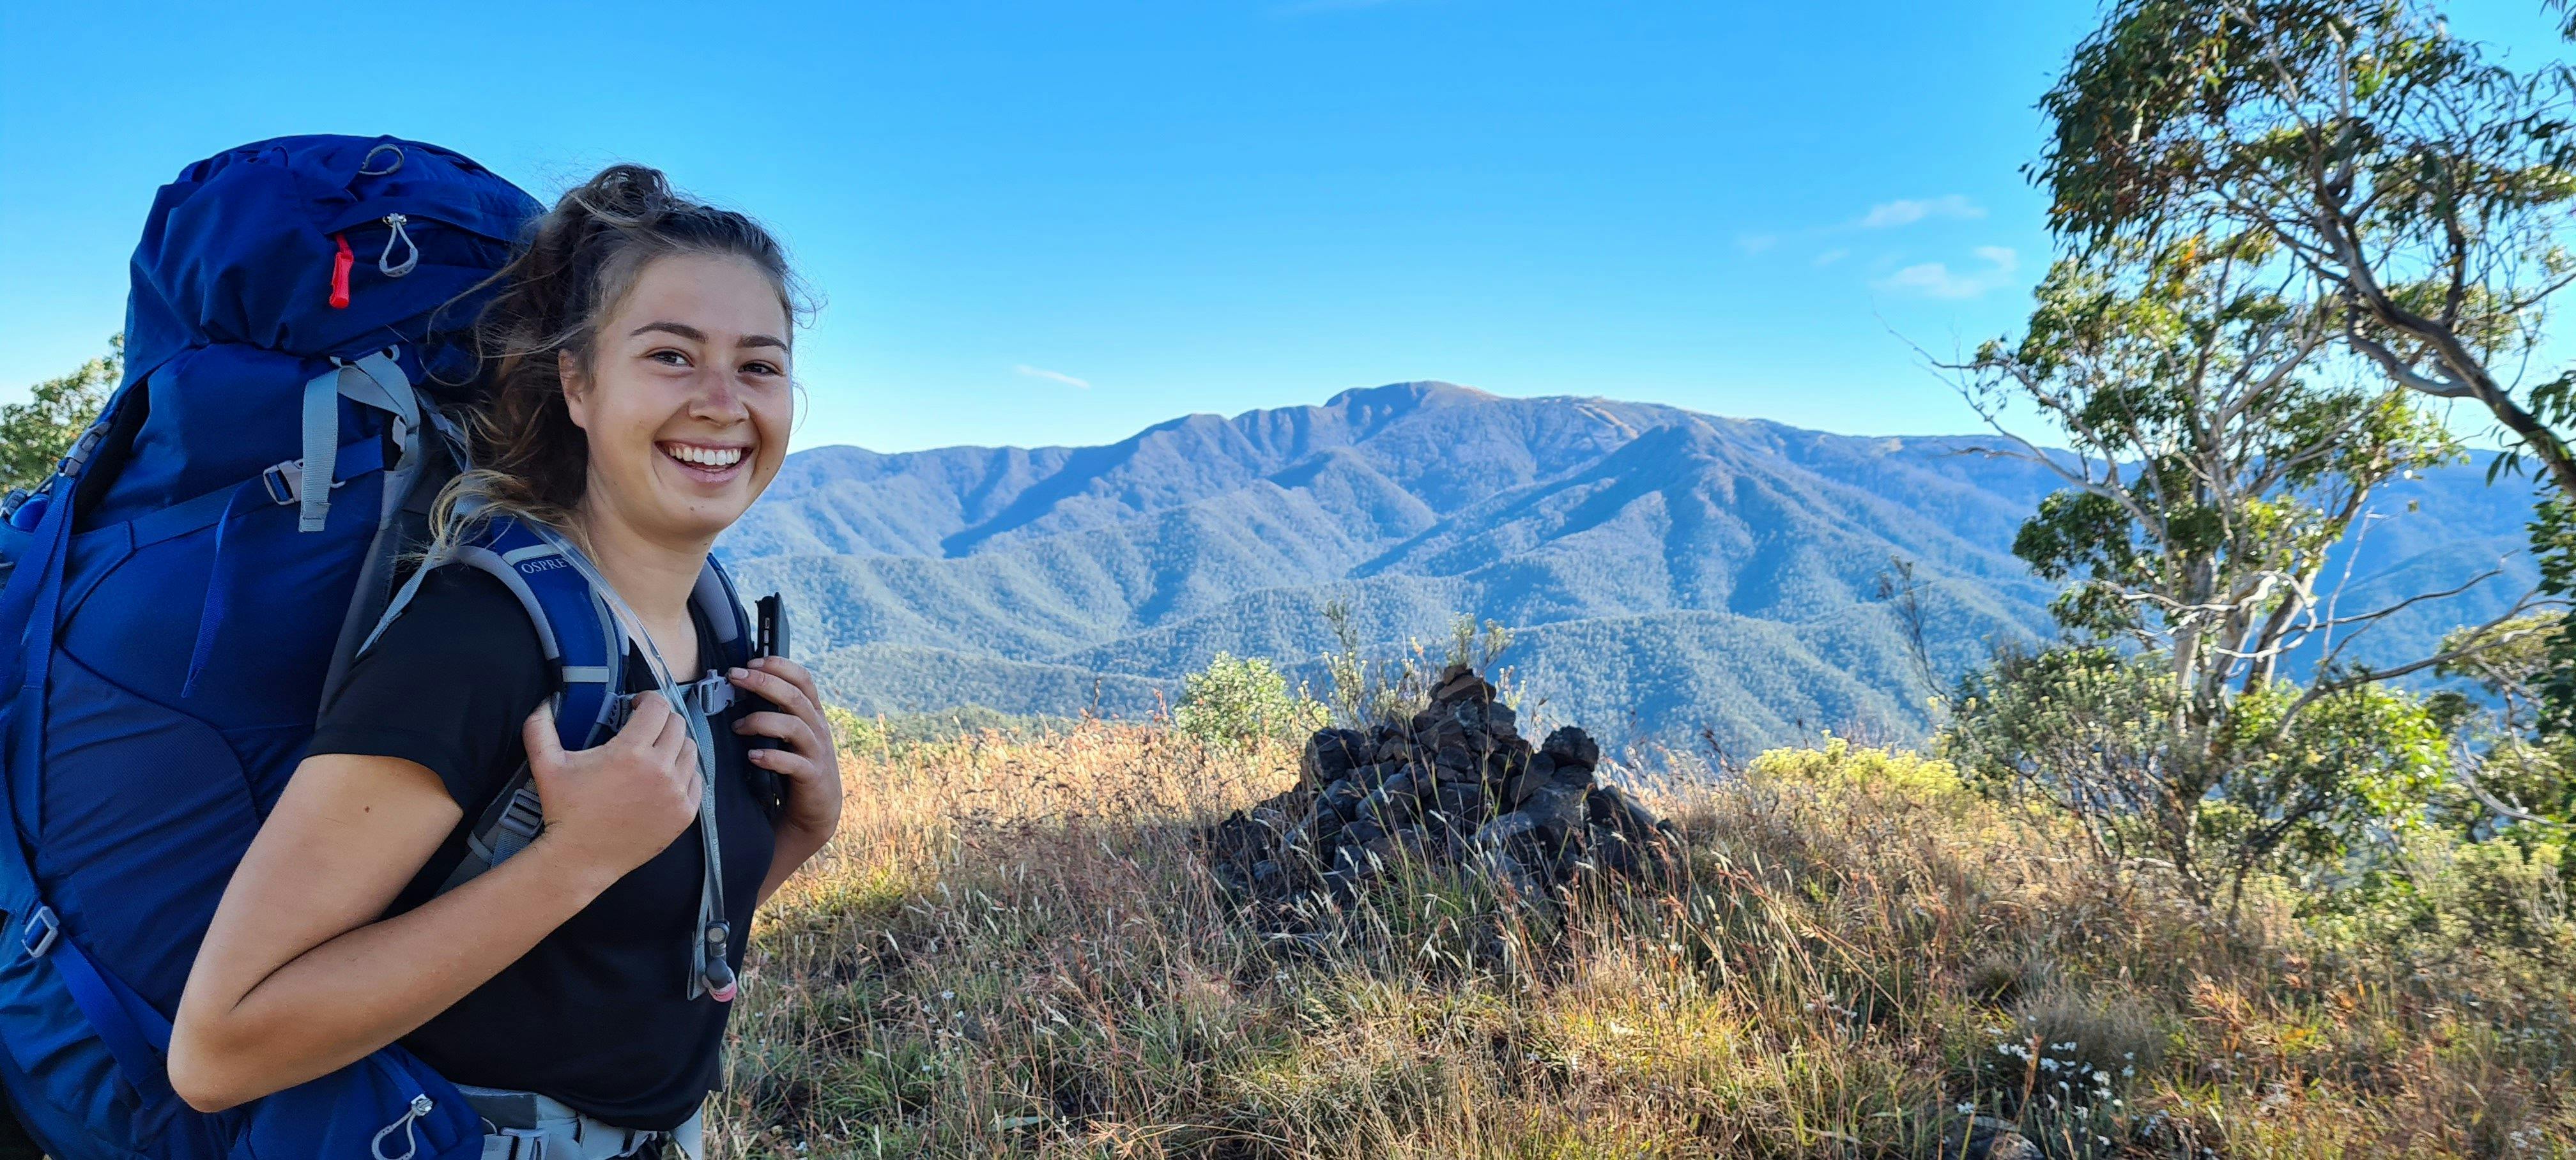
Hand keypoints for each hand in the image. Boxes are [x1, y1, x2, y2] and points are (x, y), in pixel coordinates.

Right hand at [522, 696, 702, 881]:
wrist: (580, 858)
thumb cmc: (565, 810)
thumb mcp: (546, 765)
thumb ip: (540, 728)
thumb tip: (545, 702)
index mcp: (631, 752)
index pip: (658, 707)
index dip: (647, 700)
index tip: (636, 706)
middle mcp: (661, 769)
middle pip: (677, 725)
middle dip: (661, 720)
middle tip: (645, 727)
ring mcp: (676, 793)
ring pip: (690, 751)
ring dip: (674, 744)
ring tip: (655, 751)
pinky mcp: (684, 814)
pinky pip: (696, 780)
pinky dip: (684, 773)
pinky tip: (665, 776)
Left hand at [727, 656, 843, 842]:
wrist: (816, 810)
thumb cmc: (794, 767)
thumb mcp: (790, 736)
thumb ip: (777, 713)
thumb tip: (741, 687)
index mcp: (813, 714)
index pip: (803, 679)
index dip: (780, 666)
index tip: (752, 661)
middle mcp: (818, 729)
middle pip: (795, 697)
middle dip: (763, 682)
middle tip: (734, 676)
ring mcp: (817, 752)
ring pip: (795, 726)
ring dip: (762, 720)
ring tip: (737, 726)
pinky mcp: (812, 777)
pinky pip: (794, 763)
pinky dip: (772, 757)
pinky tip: (752, 756)